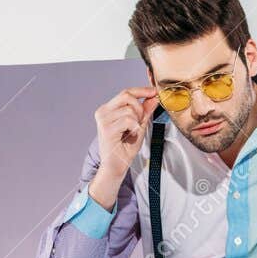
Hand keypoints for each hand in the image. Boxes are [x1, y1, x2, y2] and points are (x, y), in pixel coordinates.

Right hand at [90, 87, 159, 201]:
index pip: (125, 93)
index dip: (141, 90)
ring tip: (133, 132)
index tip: (154, 92)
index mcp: (108, 109)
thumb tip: (153, 98)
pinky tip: (130, 135)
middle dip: (140, 107)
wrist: (116, 166)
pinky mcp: (106, 129)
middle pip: (126, 96)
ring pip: (129, 109)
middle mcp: (102, 112)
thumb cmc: (125, 149)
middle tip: (141, 122)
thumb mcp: (138, 126)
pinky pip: (128, 120)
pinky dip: (134, 128)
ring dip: (137, 121)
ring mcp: (103, 120)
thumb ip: (144, 112)